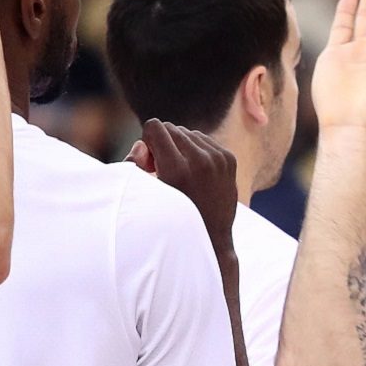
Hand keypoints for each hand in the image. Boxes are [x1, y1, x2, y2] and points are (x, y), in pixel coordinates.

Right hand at [128, 119, 238, 238]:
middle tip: (164, 169)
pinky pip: (205, 140)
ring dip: (181, 147)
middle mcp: (200, 160)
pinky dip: (197, 151)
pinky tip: (196, 173)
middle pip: (171, 128)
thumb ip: (135, 164)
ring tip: (181, 173)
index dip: (148, 142)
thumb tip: (142, 143)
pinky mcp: (229, 158)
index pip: (155, 127)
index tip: (151, 163)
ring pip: (189, 132)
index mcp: (176, 169)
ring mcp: (218, 158)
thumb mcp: (147, 194)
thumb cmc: (172, 220)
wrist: (211, 239)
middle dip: (163, 144)